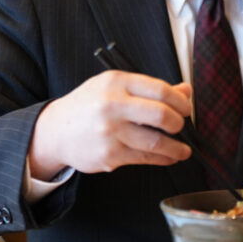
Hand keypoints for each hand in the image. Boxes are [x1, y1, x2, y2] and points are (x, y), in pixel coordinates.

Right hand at [28, 71, 192, 177]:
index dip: (181, 101)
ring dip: (177, 148)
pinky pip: (145, 158)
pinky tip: (169, 157)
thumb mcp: (115, 87)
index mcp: (117, 82)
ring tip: (183, 150)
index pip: (160, 90)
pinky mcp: (109, 155)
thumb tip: (186, 91)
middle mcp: (113, 105)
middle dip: (179, 123)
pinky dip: (163, 159)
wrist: (55, 131)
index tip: (186, 109)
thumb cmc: (90, 105)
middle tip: (182, 127)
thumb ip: (150, 89)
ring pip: (156, 142)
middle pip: (162, 115)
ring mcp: (110, 132)